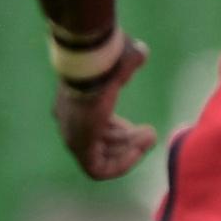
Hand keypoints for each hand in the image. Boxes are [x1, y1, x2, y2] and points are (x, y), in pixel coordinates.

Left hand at [55, 39, 156, 180]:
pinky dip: (121, 164)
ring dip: (130, 151)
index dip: (121, 131)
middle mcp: (70, 122)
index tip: (140, 128)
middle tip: (151, 135)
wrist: (91, 66)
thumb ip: (127, 62)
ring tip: (151, 138)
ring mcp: (73, 135)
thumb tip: (139, 52)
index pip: (98, 127)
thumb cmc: (105, 60)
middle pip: (102, 142)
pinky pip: (98, 168)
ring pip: (102, 155)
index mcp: (75, 105)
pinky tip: (140, 150)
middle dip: (128, 142)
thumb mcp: (118, 60)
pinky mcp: (79, 146)